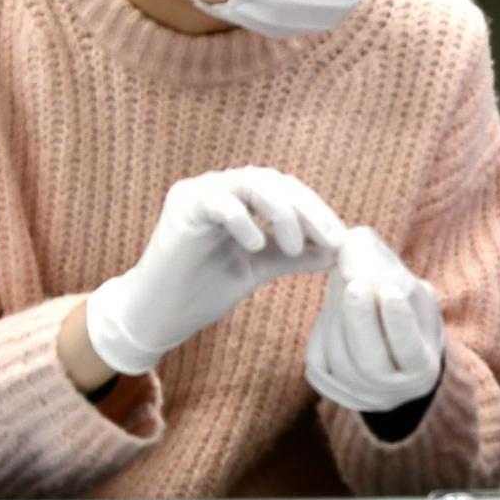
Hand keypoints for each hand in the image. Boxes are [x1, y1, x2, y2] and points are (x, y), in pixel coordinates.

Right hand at [87, 167, 343, 374]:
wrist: (158, 316)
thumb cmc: (204, 290)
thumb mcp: (260, 269)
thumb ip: (293, 255)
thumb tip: (338, 252)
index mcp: (241, 198)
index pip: (288, 190)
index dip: (318, 211)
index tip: (341, 241)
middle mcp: (221, 187)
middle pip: (275, 182)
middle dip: (308, 211)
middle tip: (330, 241)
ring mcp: (200, 193)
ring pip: (252, 184)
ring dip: (282, 213)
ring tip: (293, 247)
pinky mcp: (181, 207)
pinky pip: (219, 202)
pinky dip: (243, 220)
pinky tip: (257, 246)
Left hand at [306, 227, 444, 412]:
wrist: (396, 358)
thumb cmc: (409, 316)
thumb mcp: (413, 292)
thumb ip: (390, 270)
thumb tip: (353, 244)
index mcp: (424, 367)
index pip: (410, 350)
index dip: (399, 323)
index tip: (389, 291)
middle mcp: (394, 391)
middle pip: (370, 363)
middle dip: (360, 322)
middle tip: (353, 284)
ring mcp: (362, 396)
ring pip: (340, 363)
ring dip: (337, 320)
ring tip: (341, 283)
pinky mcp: (334, 393)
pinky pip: (319, 365)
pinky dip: (322, 334)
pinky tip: (333, 311)